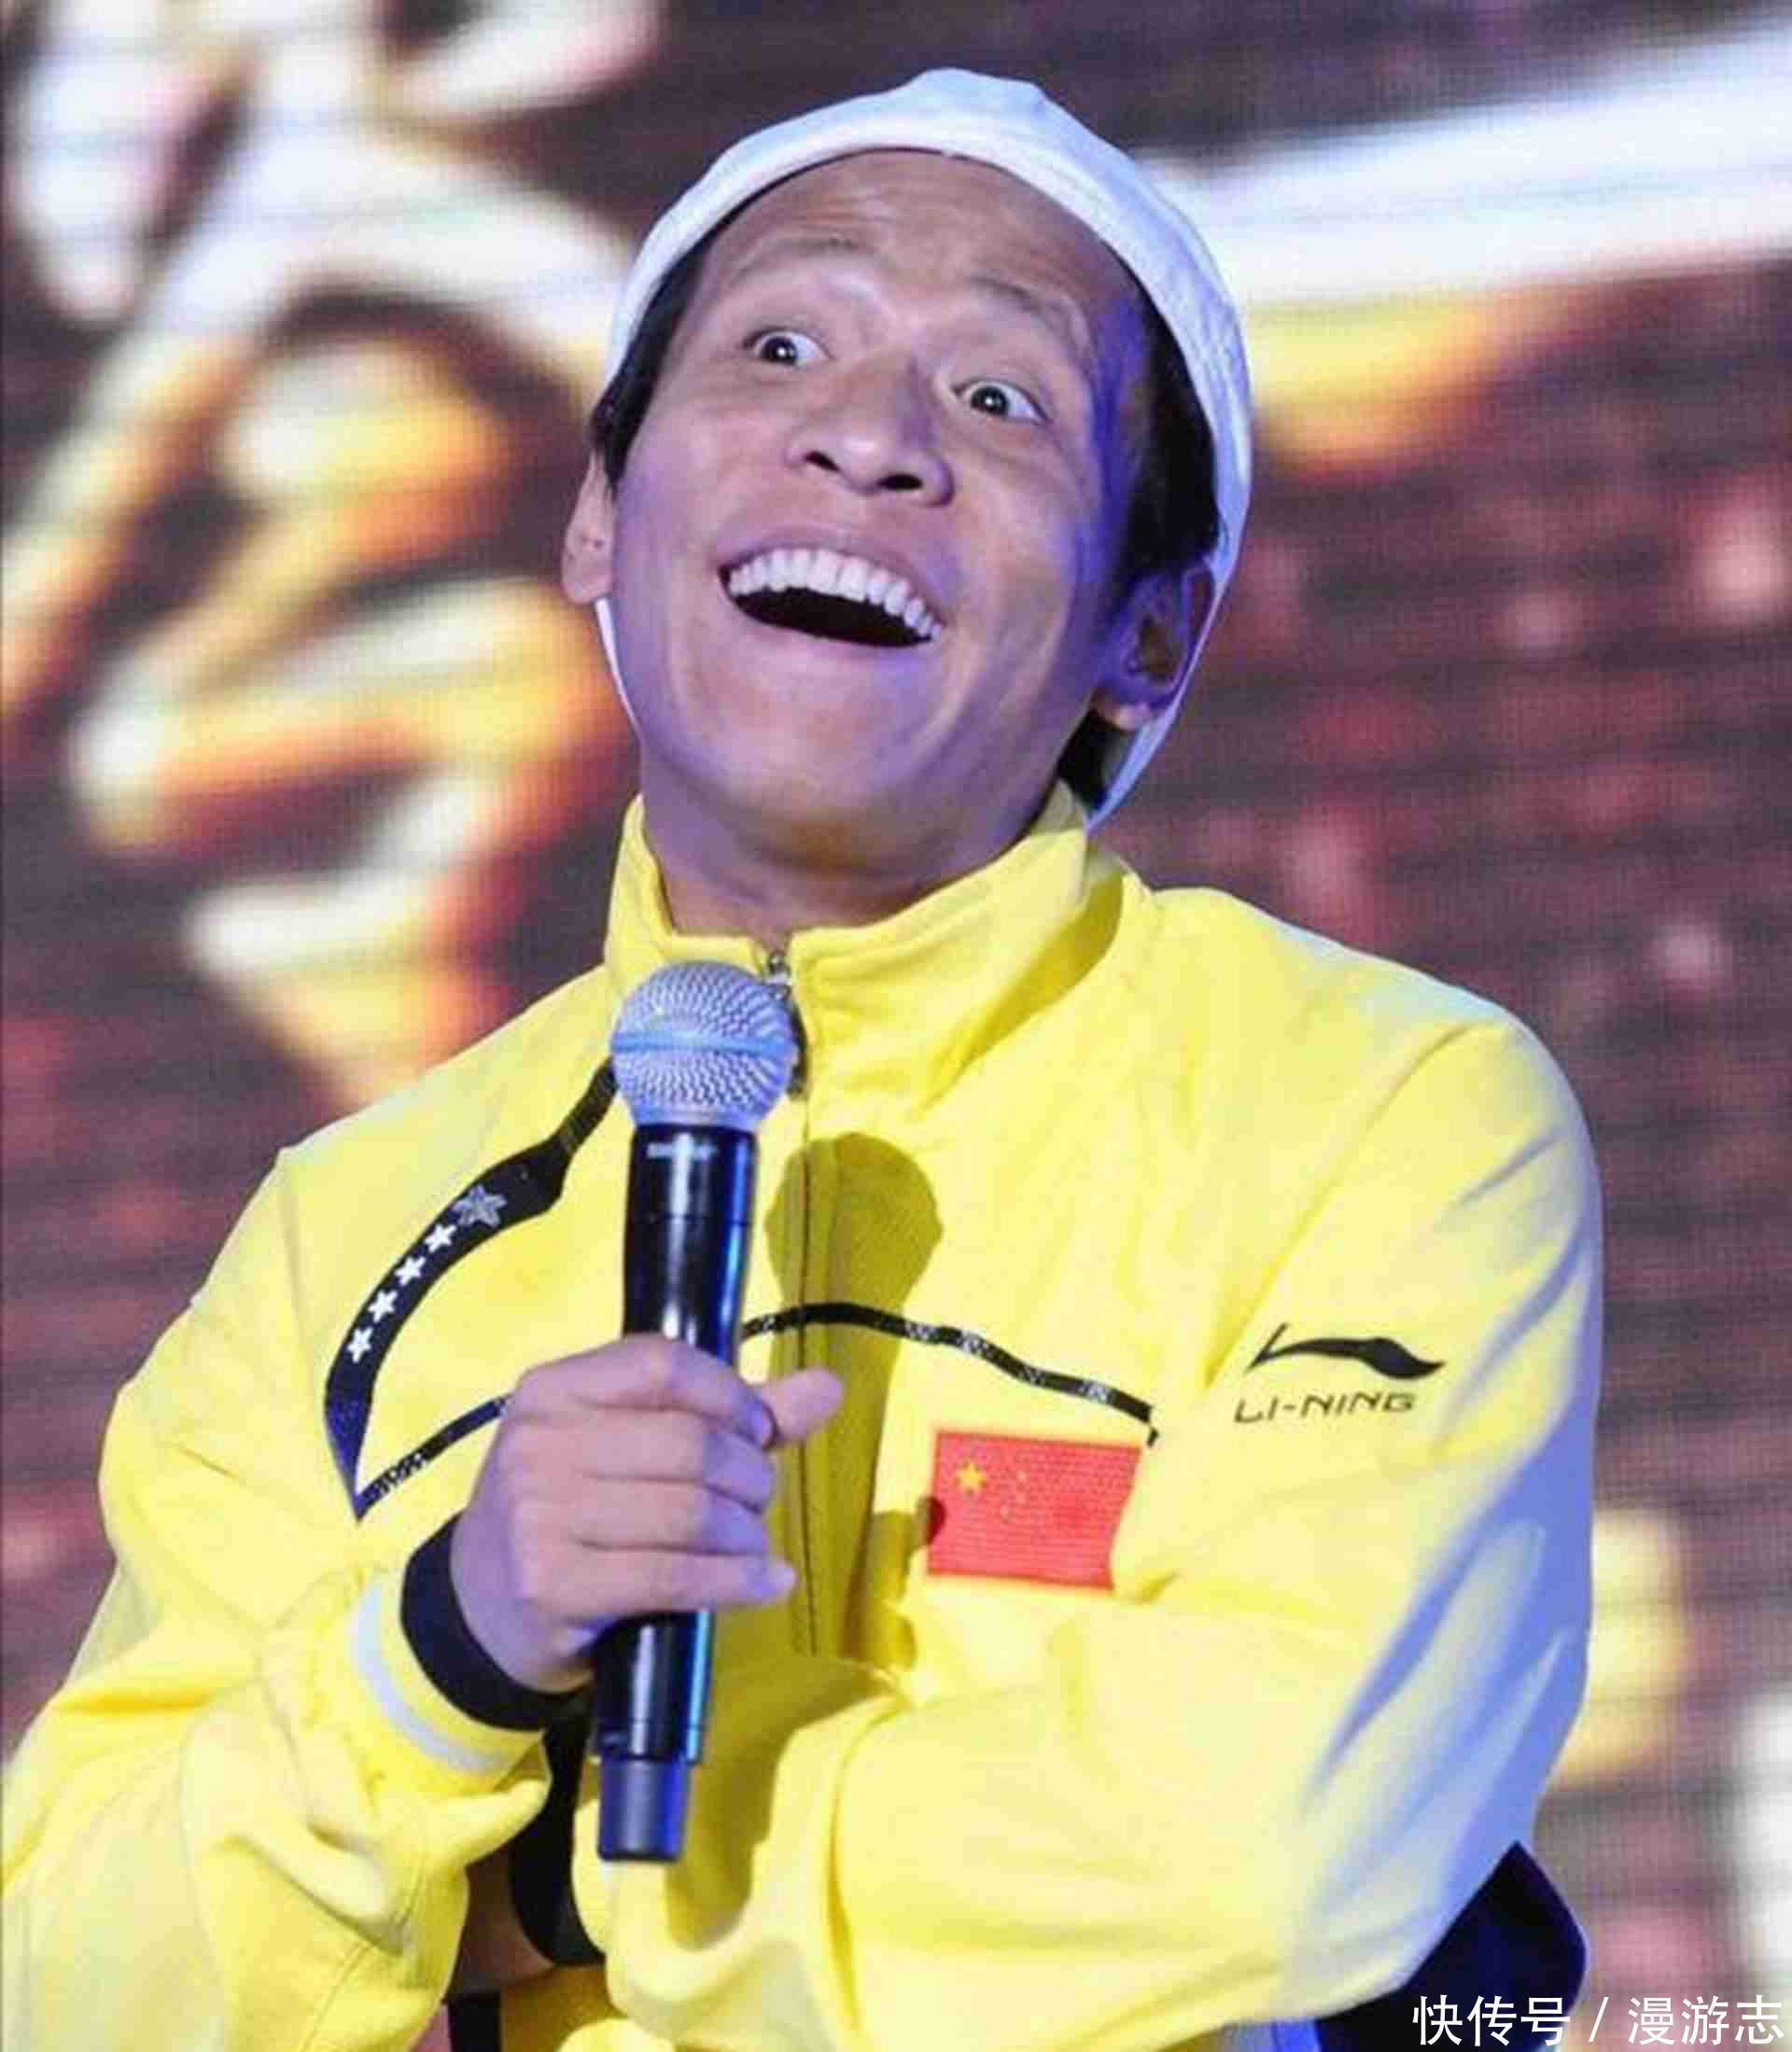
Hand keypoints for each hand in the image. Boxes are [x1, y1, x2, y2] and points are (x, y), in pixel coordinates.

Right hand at [450, 1338, 841, 1692]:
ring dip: (747, 1535)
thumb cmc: (571, 1511)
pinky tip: (767, 1583)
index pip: (663, 1363)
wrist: (482, 1609)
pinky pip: (675, 1578)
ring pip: (689, 1514)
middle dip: (749, 1476)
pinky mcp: (554, 1587)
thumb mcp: (629, 1445)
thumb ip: (730, 1414)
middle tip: (757, 1500)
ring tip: (754, 1545)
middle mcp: (538, 1443)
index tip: (755, 1431)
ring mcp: (539, 1517)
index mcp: (554, 1389)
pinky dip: (739, 1582)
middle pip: (689, 1444)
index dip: (729, 1396)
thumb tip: (830, 1386)